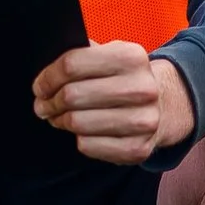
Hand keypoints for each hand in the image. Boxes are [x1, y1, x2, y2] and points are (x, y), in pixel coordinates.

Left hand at [32, 42, 192, 165]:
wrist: (164, 106)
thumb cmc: (124, 79)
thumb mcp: (110, 55)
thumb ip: (81, 55)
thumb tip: (46, 69)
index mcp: (131, 57)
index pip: (71, 64)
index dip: (48, 78)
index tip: (40, 86)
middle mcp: (142, 88)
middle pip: (72, 95)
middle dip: (50, 102)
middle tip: (44, 105)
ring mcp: (143, 121)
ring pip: (77, 123)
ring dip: (60, 121)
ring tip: (59, 118)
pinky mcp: (138, 148)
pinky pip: (88, 145)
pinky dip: (78, 139)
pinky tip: (80, 132)